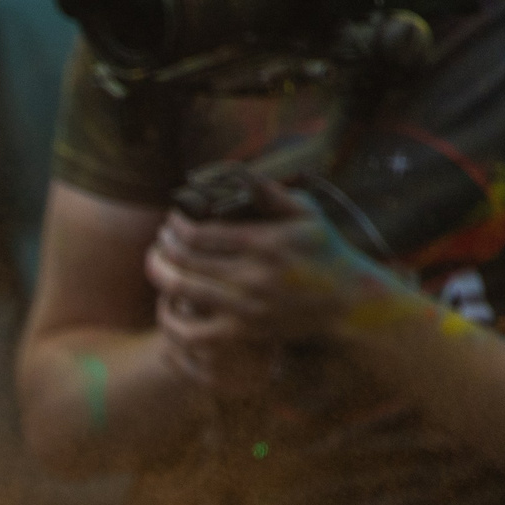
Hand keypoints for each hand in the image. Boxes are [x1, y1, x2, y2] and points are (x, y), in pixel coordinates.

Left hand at [145, 177, 390, 388]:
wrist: (347, 302)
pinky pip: (192, 334)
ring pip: (182, 292)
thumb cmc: (323, 249)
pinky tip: (167, 303)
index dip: (176, 226)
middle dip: (163, 247)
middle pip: (184, 261)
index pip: (199, 234)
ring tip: (157, 263)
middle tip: (160, 239)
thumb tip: (237, 171)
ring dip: (160, 274)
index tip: (172, 221)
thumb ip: (269, 192)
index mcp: (265, 243)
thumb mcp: (305, 212)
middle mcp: (254, 277)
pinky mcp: (243, 334)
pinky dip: (171, 319)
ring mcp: (247, 309)